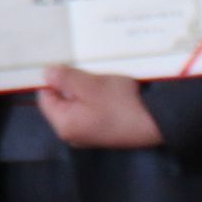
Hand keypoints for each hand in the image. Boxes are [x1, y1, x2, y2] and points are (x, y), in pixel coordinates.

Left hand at [33, 66, 164, 149]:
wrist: (156, 123)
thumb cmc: (120, 104)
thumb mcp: (90, 85)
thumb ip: (65, 79)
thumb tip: (46, 74)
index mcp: (64, 125)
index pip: (45, 97)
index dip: (53, 80)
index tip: (67, 66)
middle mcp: (72, 134)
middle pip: (61, 102)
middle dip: (71, 85)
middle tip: (87, 73)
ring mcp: (88, 135)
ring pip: (77, 105)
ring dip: (85, 90)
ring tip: (99, 80)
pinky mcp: (102, 132)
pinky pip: (90, 111)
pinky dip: (96, 99)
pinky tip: (108, 90)